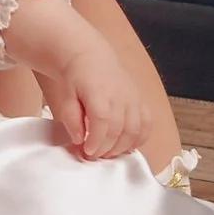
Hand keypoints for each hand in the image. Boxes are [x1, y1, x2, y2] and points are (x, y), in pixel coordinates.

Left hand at [18, 11, 151, 160]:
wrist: (92, 58)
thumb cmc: (78, 78)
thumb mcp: (66, 95)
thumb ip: (71, 118)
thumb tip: (79, 139)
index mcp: (100, 91)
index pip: (103, 122)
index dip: (97, 141)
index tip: (87, 152)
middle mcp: (121, 95)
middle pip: (119, 130)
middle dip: (106, 149)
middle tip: (93, 155)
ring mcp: (134, 99)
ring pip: (135, 131)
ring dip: (121, 148)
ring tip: (106, 152)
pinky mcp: (142, 102)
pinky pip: (147, 126)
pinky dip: (138, 140)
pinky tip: (125, 146)